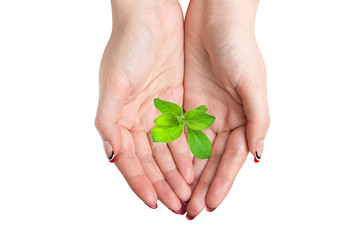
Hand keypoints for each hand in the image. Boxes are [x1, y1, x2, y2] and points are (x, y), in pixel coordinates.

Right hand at [95, 0, 192, 211]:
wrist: (151, 16)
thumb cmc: (128, 45)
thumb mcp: (114, 84)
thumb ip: (109, 121)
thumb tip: (110, 154)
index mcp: (118, 118)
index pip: (130, 160)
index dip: (140, 182)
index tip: (154, 203)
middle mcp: (136, 119)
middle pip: (150, 160)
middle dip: (163, 184)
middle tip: (177, 205)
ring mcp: (156, 112)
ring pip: (166, 151)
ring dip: (176, 173)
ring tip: (187, 193)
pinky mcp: (174, 103)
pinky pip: (180, 134)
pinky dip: (186, 151)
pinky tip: (194, 167)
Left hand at [183, 0, 269, 217]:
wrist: (214, 18)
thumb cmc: (238, 46)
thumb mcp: (252, 83)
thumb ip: (258, 119)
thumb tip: (258, 154)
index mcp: (244, 118)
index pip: (232, 159)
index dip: (222, 182)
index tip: (211, 204)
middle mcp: (224, 119)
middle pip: (212, 160)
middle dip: (203, 185)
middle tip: (192, 210)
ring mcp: (205, 112)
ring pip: (196, 151)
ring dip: (188, 175)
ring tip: (180, 197)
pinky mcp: (187, 103)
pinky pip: (180, 133)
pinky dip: (177, 153)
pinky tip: (170, 170)